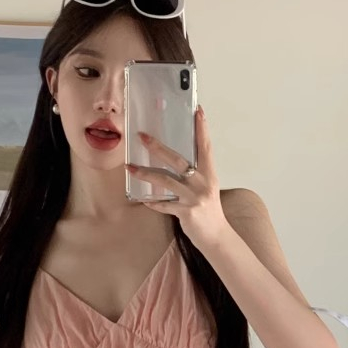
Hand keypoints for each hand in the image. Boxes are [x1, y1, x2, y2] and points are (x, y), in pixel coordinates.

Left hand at [125, 106, 228, 250]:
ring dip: (146, 174)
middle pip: (178, 160)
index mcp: (209, 174)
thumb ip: (193, 175)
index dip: (202, 128)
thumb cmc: (209, 210)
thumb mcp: (206, 188)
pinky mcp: (186, 213)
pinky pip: (164, 205)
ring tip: (130, 168)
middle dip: (158, 147)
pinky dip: (153, 203)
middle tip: (142, 136)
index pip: (205, 146)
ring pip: (166, 181)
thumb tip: (173, 160)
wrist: (217, 237)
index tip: (197, 111)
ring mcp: (194, 198)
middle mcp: (202, 183)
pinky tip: (143, 199)